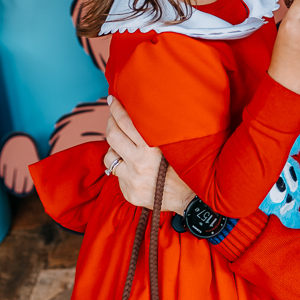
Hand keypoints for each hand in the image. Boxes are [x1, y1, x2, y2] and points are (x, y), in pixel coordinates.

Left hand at [104, 97, 194, 213]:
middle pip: (112, 135)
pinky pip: (116, 173)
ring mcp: (132, 179)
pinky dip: (121, 166)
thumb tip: (141, 109)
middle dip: (110, 122)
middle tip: (113, 116)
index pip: (126, 122)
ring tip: (123, 144)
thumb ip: (156, 131)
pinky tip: (130, 165)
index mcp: (153, 148)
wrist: (190, 199)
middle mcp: (140, 163)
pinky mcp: (129, 192)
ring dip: (114, 147)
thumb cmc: (184, 166)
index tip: (112, 99)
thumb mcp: (173, 145)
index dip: (116, 108)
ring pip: (109, 155)